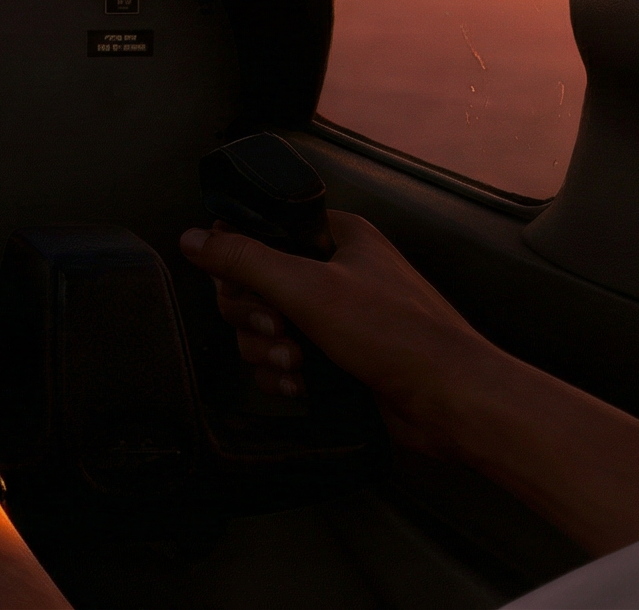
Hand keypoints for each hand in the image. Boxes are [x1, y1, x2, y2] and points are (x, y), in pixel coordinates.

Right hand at [179, 210, 494, 450]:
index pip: (259, 235)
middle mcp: (332, 272)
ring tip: (298, 366)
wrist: (449, 402)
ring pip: (263, 329)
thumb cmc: (391, 332)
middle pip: (251, 286)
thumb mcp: (308, 287)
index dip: (241, 264)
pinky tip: (302, 387)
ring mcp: (333, 320)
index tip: (245, 288)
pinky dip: (283, 376)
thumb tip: (189, 238)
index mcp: (335, 237)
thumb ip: (243, 258)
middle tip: (280, 331)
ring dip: (269, 351)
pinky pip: (281, 362)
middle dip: (255, 317)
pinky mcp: (333, 361)